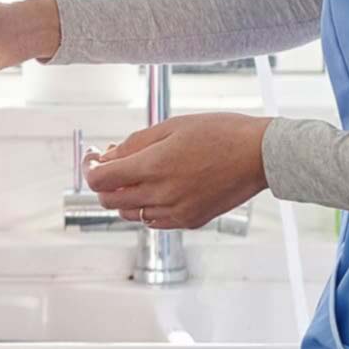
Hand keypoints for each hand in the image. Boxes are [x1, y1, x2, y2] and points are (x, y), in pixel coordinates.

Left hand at [84, 113, 271, 229]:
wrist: (259, 155)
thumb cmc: (220, 133)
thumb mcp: (170, 126)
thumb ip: (134, 144)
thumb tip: (107, 156)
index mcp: (153, 167)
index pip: (100, 180)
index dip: (89, 169)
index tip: (92, 159)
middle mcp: (162, 195)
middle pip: (110, 201)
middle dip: (103, 183)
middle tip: (110, 165)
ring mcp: (177, 212)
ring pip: (130, 214)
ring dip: (124, 197)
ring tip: (136, 174)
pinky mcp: (191, 221)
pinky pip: (154, 221)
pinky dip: (146, 208)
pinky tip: (156, 189)